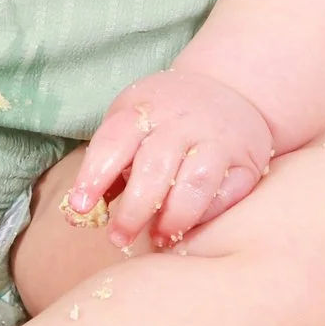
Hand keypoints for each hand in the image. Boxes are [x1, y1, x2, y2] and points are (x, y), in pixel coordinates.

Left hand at [64, 69, 275, 249]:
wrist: (230, 87)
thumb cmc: (165, 119)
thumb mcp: (131, 125)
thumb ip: (108, 168)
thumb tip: (78, 215)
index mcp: (143, 109)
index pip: (114, 143)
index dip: (94, 176)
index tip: (80, 208)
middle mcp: (181, 121)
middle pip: (154, 167)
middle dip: (134, 209)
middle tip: (119, 238)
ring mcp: (217, 138)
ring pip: (196, 180)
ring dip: (174, 216)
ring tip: (159, 238)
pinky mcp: (246, 161)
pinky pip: (230, 193)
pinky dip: (209, 214)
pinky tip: (192, 228)